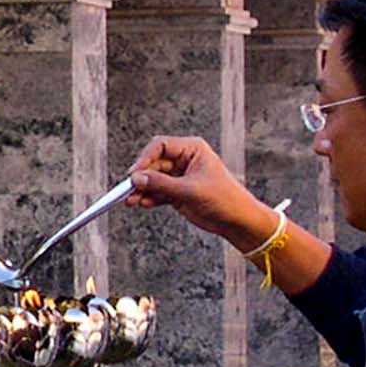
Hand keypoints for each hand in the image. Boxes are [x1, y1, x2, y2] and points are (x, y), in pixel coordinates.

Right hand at [128, 136, 271, 251]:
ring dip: (141, 189)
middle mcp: (183, 160)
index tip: (135, 173)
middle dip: (141, 177)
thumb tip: (136, 179)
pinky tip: (142, 203)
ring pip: (153, 179)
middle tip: (128, 189)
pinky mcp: (177, 192)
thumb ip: (161, 184)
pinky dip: (148, 198)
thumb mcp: (190, 190)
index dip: (145, 158)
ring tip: (131, 200)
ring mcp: (179, 177)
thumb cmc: (223, 198)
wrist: (237, 220)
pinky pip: (157, 192)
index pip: (160, 146)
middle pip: (153, 163)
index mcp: (192, 149)